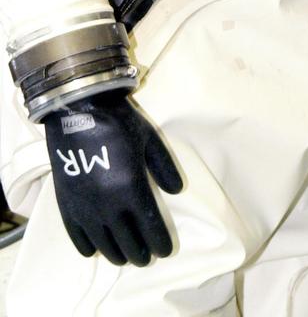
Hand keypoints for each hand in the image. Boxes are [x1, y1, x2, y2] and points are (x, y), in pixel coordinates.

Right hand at [44, 90, 182, 266]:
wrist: (78, 111)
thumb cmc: (119, 123)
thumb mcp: (150, 140)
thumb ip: (165, 167)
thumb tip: (177, 191)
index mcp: (133, 189)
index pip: (151, 228)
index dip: (160, 243)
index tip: (166, 250)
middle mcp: (110, 206)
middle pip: (128, 243)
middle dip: (141, 254)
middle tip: (147, 258)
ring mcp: (86, 209)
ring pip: (105, 245)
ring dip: (118, 255)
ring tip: (126, 258)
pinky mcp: (67, 207)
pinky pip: (78, 238)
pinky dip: (89, 248)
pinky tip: (96, 250)